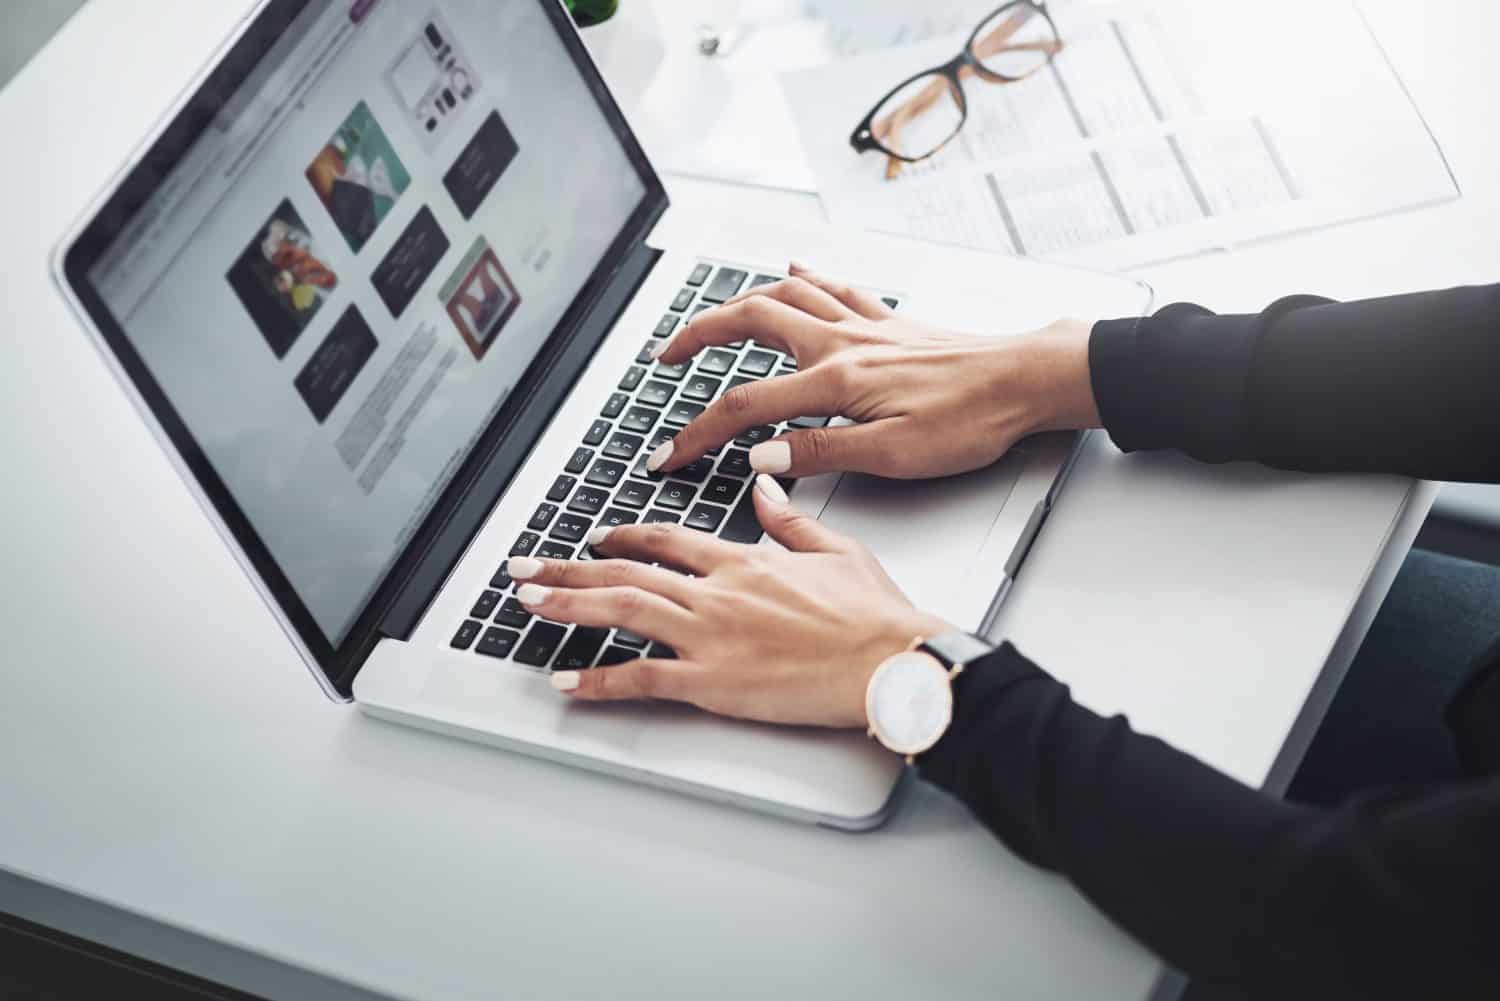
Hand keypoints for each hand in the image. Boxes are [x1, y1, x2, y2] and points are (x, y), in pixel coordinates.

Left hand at [504, 475, 952, 726]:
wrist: (890, 660)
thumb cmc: (873, 615)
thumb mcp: (836, 549)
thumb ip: (790, 520)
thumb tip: (765, 488)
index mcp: (744, 561)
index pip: (666, 541)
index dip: (625, 537)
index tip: (598, 538)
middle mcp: (716, 593)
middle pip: (625, 573)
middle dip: (567, 568)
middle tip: (524, 568)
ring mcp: (709, 637)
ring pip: (621, 613)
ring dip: (567, 605)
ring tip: (526, 603)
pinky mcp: (712, 682)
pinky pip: (642, 679)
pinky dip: (598, 680)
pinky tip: (566, 681)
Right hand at [647, 262, 1100, 480]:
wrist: (1026, 382)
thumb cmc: (971, 421)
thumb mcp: (891, 455)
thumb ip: (819, 452)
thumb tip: (760, 457)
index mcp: (834, 381)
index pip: (744, 406)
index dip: (697, 433)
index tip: (668, 454)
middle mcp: (841, 342)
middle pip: (748, 320)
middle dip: (697, 335)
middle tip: (667, 355)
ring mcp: (865, 325)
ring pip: (786, 292)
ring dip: (739, 300)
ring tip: (713, 316)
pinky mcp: (890, 322)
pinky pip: (835, 285)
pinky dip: (805, 276)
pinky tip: (795, 267)